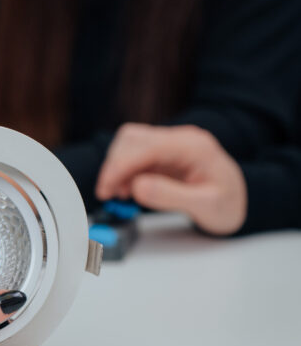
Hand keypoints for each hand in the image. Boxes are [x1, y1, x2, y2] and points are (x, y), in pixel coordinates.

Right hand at [95, 124, 247, 234]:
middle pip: (133, 139)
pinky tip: (127, 190)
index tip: (106, 187)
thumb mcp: (206, 206)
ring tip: (118, 194)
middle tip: (106, 193)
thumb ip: (172, 196)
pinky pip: (135, 156)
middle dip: (114, 165)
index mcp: (194, 146)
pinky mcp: (163, 154)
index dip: (121, 165)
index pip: (147, 147)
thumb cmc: (227, 204)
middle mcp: (180, 139)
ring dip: (117, 167)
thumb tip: (137, 187)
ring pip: (130, 144)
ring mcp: (171, 145)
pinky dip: (124, 172)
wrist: (238, 202)